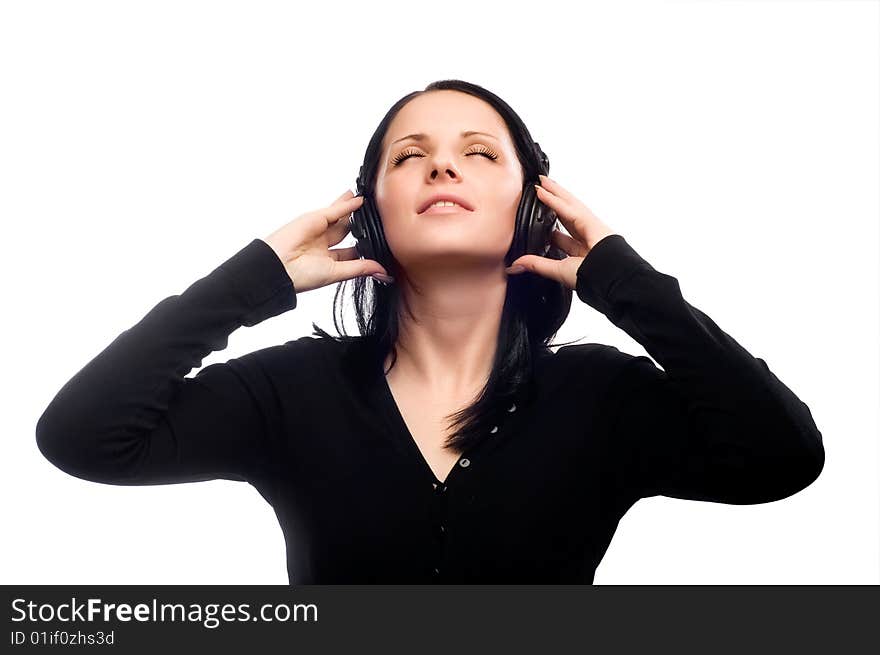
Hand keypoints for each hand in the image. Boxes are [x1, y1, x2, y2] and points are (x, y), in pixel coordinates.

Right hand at [261, 189, 391, 293]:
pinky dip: (348, 205)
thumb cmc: (301, 276)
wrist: (278, 267)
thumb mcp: (337, 273)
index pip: (352, 252)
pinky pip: (335, 211)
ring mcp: (318, 230)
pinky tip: (360, 200)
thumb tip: (383, 272)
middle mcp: (323, 245)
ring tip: (369, 201)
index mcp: (328, 261)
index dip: (366, 246)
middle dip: (360, 224)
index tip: (383, 241)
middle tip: (376, 217)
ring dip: (354, 209)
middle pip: (347, 231)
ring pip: (341, 217)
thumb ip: (360, 268)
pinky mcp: (314, 218)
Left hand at [504, 174, 617, 289]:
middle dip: (554, 201)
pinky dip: (555, 200)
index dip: (550, 224)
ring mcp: (590, 227)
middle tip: (540, 189)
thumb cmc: (591, 279)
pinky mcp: (591, 222)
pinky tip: (542, 191)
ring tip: (541, 182)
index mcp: (580, 251)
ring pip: (569, 205)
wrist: (608, 280)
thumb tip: (514, 265)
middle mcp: (586, 237)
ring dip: (554, 193)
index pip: (562, 233)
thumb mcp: (558, 271)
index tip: (540, 216)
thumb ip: (537, 265)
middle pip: (566, 214)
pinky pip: (569, 209)